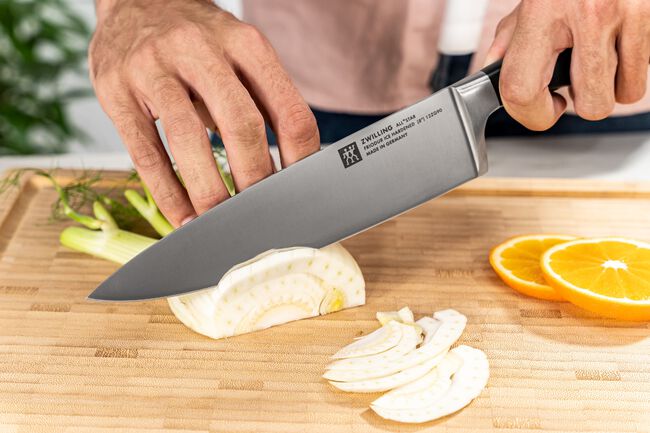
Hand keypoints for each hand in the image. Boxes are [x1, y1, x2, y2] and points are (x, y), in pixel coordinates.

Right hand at [90, 0, 319, 226]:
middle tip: (261, 212)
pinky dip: (168, 194)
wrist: (134, 2)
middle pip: (241, 126)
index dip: (300, 160)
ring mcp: (152, 68)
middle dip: (256, 181)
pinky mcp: (115, 91)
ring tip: (222, 222)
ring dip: (211, 192)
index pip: (289, 111)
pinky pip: (145, 153)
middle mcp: (200, 49)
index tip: (298, 191)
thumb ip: (264, 100)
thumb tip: (291, 168)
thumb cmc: (198, 41)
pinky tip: (183, 218)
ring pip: (189, 140)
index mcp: (245, 43)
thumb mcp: (240, 54)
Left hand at [486, 0, 649, 130]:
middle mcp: (586, 13)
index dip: (530, 115)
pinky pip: (644, 74)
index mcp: (541, 12)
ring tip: (597, 60)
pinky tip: (616, 48)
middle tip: (574, 79)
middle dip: (580, 101)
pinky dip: (630, 70)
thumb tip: (492, 73)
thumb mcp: (528, 2)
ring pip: (622, 95)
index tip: (542, 108)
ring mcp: (626, 13)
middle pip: (590, 105)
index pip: (521, 90)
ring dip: (609, 87)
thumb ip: (508, 41)